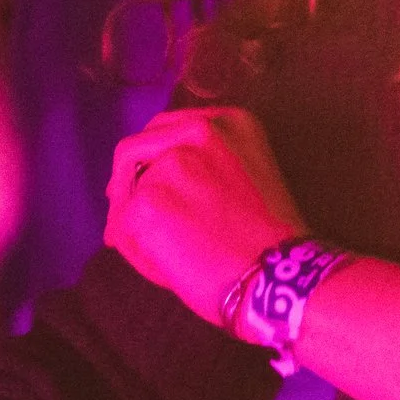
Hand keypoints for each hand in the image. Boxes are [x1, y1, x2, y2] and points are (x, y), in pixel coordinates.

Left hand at [107, 106, 305, 326]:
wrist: (279, 277)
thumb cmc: (271, 242)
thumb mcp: (249, 175)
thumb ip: (207, 163)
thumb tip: (152, 180)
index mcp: (229, 122)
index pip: (166, 128)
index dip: (152, 160)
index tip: (149, 185)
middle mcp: (197, 131)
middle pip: (135, 150)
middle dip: (126, 183)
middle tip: (125, 215)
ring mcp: (168, 165)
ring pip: (125, 193)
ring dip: (131, 221)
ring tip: (161, 253)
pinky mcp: (145, 202)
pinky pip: (120, 227)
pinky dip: (133, 250)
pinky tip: (164, 268)